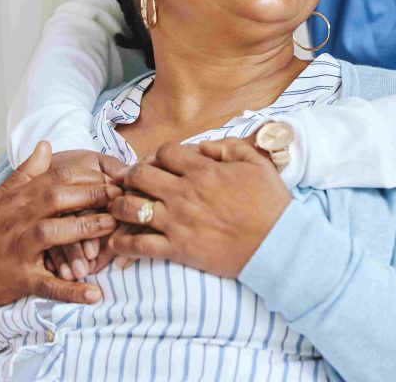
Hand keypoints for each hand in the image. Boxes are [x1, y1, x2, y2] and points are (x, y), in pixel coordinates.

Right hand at [0, 142, 121, 305]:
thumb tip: (46, 144)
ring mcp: (20, 250)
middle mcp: (19, 220)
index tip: (112, 178)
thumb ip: (27, 172)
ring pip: (54, 234)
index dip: (87, 176)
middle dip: (92, 195)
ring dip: (85, 229)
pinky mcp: (21, 279)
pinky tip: (95, 293)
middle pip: (58, 199)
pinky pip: (48, 284)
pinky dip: (71, 290)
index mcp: (19, 198)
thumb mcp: (1, 196)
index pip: (57, 178)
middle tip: (120, 197)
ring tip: (113, 227)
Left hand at [106, 138, 290, 277]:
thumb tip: (202, 146)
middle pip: (140, 175)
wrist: (277, 244)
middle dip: (132, 175)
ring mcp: (178, 222)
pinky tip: (118, 241)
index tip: (160, 162)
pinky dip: (122, 243)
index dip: (158, 154)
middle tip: (132, 181)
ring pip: (131, 208)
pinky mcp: (177, 249)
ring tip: (119, 207)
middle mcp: (184, 193)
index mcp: (202, 170)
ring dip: (120, 205)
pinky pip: (138, 245)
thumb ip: (227, 147)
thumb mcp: (255, 162)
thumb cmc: (269, 202)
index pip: (164, 152)